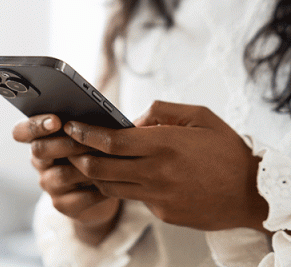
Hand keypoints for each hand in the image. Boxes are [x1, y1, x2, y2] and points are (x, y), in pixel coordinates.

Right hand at [12, 114, 121, 244]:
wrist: (105, 187)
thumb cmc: (97, 151)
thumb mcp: (89, 134)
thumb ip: (85, 123)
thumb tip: (97, 115)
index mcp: (40, 139)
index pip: (21, 131)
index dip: (34, 125)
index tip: (56, 120)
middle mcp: (40, 162)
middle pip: (39, 150)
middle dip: (65, 143)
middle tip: (88, 140)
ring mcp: (49, 184)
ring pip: (61, 174)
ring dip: (85, 166)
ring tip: (107, 159)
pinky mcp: (62, 205)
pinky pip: (78, 197)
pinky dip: (97, 189)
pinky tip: (111, 181)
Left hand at [64, 101, 268, 232]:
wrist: (253, 194)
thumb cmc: (227, 152)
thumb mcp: (200, 117)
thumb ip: (162, 112)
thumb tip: (132, 120)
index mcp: (164, 144)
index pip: (111, 140)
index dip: (85, 133)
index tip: (71, 127)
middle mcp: (156, 172)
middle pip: (101, 168)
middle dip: (79, 158)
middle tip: (72, 148)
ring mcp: (158, 196)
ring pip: (111, 187)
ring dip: (96, 175)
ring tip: (92, 162)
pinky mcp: (162, 213)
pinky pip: (134, 198)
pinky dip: (125, 186)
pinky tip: (129, 176)